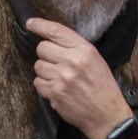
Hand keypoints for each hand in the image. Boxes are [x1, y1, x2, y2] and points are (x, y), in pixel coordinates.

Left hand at [26, 17, 132, 138]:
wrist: (106, 114)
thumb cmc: (102, 86)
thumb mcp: (95, 59)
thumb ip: (75, 47)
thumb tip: (50, 37)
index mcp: (84, 50)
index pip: (55, 31)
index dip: (39, 25)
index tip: (30, 23)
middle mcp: (72, 61)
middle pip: (42, 48)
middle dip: (46, 55)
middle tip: (57, 64)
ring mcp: (62, 78)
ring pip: (38, 66)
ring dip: (45, 71)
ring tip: (60, 78)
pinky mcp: (54, 93)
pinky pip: (37, 82)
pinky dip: (44, 86)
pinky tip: (57, 89)